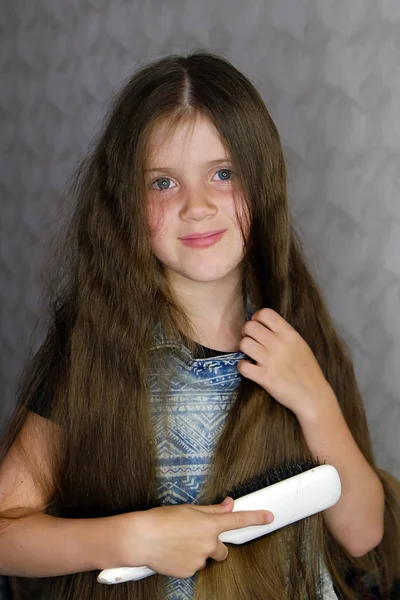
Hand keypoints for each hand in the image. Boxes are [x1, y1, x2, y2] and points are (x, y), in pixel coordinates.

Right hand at [120, 498, 272, 578]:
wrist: (141, 538)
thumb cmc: (161, 519)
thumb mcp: (188, 509)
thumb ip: (211, 510)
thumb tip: (227, 505)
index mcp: (209, 524)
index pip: (238, 520)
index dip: (255, 518)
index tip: (269, 517)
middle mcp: (208, 544)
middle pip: (222, 549)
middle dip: (213, 545)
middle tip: (195, 537)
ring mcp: (199, 560)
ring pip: (205, 557)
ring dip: (197, 552)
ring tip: (177, 543)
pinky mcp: (189, 572)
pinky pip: (193, 566)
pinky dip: (186, 560)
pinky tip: (173, 552)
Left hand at [237, 308, 334, 417]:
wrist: (313, 396)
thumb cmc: (308, 370)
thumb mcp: (300, 345)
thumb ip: (283, 333)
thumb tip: (263, 324)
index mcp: (289, 334)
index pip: (265, 313)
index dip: (256, 318)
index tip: (257, 326)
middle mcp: (279, 344)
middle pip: (250, 326)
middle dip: (246, 332)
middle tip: (251, 340)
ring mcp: (270, 361)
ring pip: (244, 343)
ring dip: (244, 349)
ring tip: (250, 354)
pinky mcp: (264, 377)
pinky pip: (242, 365)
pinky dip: (243, 367)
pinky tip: (250, 368)